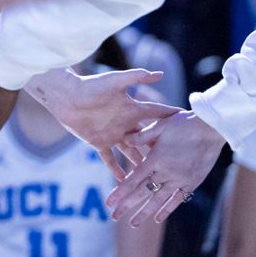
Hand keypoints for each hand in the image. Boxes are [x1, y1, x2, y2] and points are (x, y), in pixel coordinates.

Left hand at [32, 68, 179, 178]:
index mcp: (132, 108)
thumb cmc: (90, 85)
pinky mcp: (99, 142)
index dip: (172, 119)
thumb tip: (160, 73)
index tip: (190, 125)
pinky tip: (127, 182)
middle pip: (148, 138)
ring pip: (132, 153)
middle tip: (178, 162)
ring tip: (157, 178)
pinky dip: (117, 170)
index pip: (157, 114)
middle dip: (161, 149)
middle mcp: (125, 123)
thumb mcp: (115, 80)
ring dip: (142, 165)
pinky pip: (110, 159)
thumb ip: (137, 76)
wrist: (65, 95)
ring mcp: (113, 134)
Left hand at [106, 111, 225, 225]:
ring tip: (133, 224)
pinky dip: (167, 209)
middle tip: (114, 217)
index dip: (120, 193)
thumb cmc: (184, 123)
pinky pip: (177, 199)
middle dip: (127, 206)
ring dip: (144, 212)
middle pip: (143, 193)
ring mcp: (180, 179)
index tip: (109, 203)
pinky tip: (157, 218)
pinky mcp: (192, 182)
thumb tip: (124, 140)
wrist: (212, 129)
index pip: (133, 180)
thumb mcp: (160, 125)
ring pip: (158, 200)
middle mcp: (166, 172)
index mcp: (155, 159)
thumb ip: (142, 135)